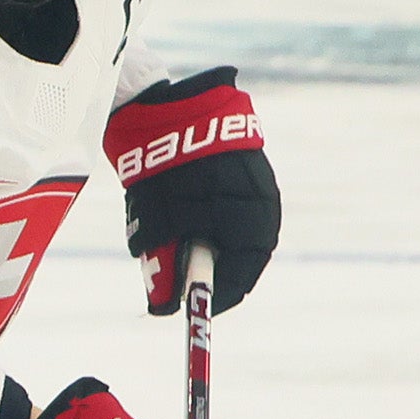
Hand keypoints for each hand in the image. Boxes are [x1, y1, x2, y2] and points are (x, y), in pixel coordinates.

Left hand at [105, 67, 276, 314]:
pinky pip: (240, 205)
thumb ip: (163, 267)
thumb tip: (163, 309)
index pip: (242, 273)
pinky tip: (195, 219)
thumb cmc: (162, 171)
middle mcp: (263, 203)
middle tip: (190, 282)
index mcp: (247, 221)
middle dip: (216, 269)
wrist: (168, 109)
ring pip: (243, 228)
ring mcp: (260, 182)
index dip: (219, 295)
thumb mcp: (156, 225)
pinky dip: (218, 220)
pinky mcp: (249, 166)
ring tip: (186, 247)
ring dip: (216, 242)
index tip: (198, 309)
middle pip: (245, 252)